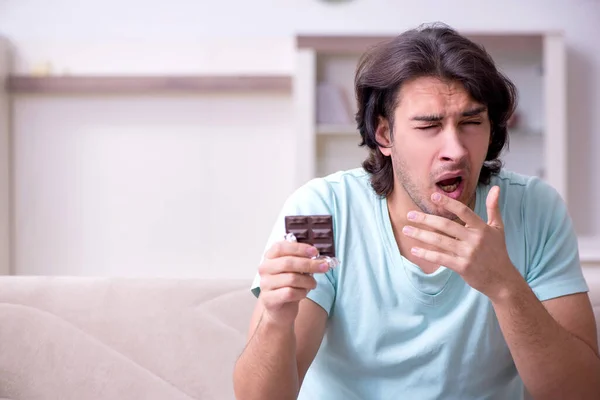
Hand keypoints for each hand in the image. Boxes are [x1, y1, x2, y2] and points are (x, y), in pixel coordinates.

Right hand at [257, 240, 329, 325]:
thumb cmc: (288, 286)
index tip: (314, 252)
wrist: (280, 309)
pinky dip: (301, 292)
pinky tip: (304, 293)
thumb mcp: (295, 270)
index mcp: (270, 257)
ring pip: (291, 278)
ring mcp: (265, 284)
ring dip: (308, 281)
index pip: (281, 247)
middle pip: (288, 263)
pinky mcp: (269, 299)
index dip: (299, 248)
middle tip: (324, 267)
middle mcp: (264, 269)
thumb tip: (320, 259)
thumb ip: (303, 261)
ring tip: (313, 284)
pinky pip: (290, 293)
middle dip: (309, 264)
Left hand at [402, 186, 520, 299]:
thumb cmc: (497, 251)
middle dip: (426, 219)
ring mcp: (468, 253)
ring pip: (440, 241)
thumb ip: (493, 207)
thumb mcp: (498, 228)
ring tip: (406, 230)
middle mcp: (475, 239)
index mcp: (482, 228)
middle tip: (410, 215)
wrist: (502, 279)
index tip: (432, 196)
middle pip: (446, 225)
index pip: (463, 211)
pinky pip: (441, 258)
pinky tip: (414, 250)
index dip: (448, 203)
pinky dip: (426, 254)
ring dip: (421, 235)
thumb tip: (495, 187)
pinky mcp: (462, 267)